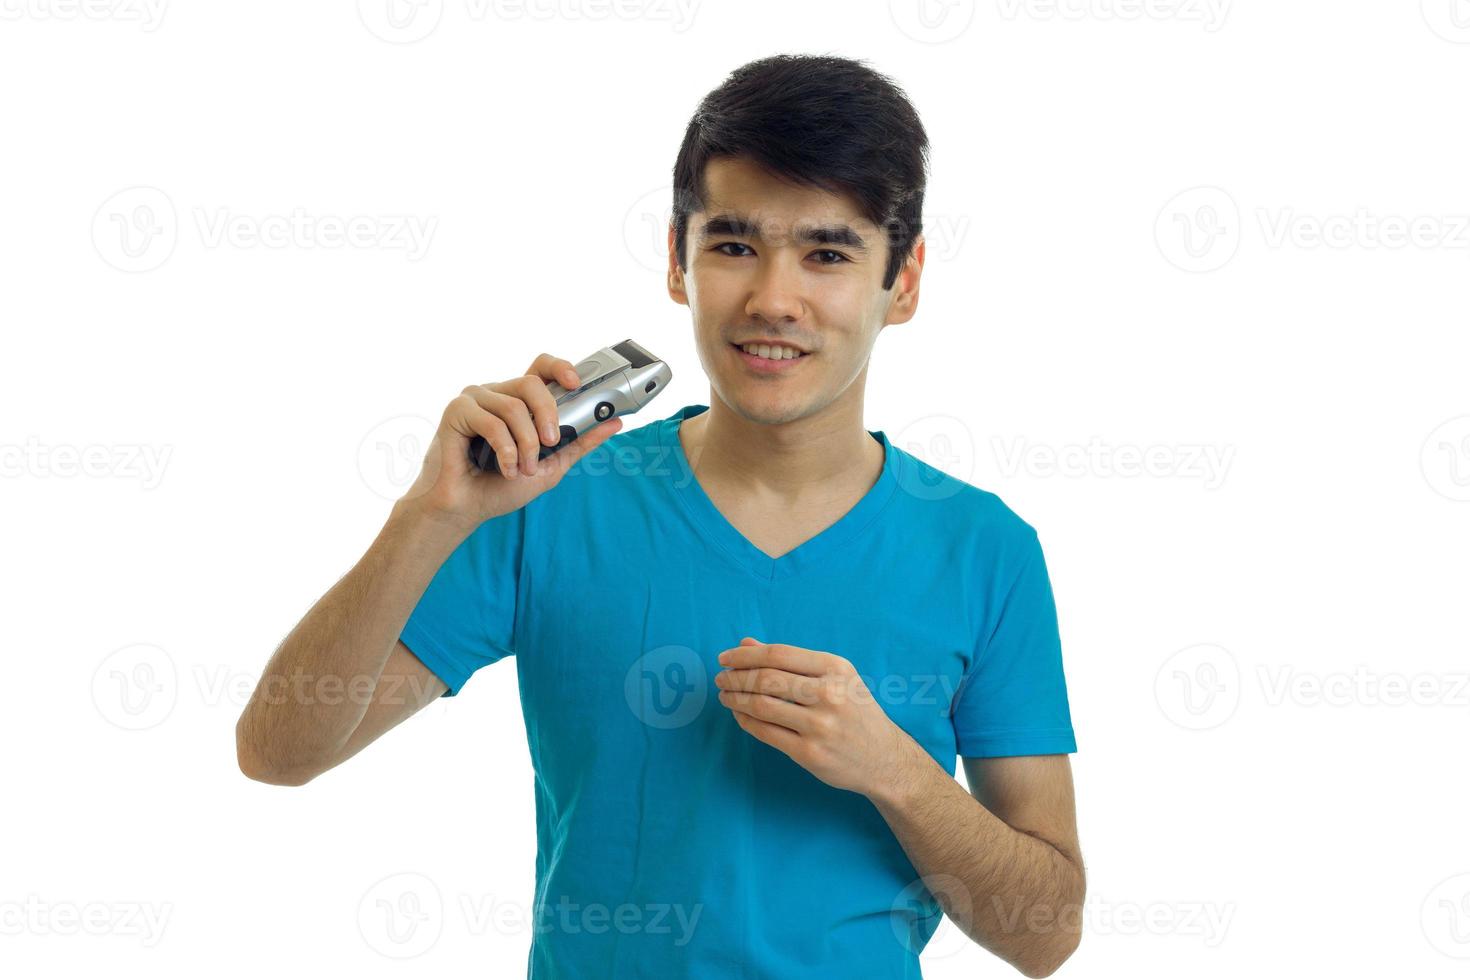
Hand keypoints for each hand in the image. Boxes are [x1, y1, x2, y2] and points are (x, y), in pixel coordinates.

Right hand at [399, 352, 621, 528]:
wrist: (465, 509)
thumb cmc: (500, 487)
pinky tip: (504, 469)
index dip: (560, 367)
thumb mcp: (552, 466)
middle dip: (548, 414)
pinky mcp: (457, 411)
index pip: (541, 368)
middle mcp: (497, 394)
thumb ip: (580, 443)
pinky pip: (491, 421)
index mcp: (519, 401)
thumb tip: (615, 423)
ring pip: (514, 406)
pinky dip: (505, 450)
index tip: (577, 383)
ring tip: (523, 468)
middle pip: (532, 382)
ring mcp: (476, 400)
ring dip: (526, 444)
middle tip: (551, 442)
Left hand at [714, 637, 914, 797]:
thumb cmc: (854, 710)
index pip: (779, 654)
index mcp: (835, 668)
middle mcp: (830, 694)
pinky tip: (739, 715)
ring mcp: (820, 726)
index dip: (745, 655)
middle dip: (735, 677)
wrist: (884, 758)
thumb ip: (790, 660)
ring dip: (735, 699)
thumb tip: (746, 643)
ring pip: (762, 706)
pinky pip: (765, 733)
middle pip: (766, 679)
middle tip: (721, 678)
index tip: (725, 658)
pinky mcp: (810, 753)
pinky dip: (745, 721)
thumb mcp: (834, 677)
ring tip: (725, 695)